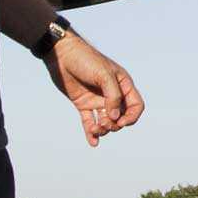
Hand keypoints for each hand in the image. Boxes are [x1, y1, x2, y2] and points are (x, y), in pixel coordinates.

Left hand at [44, 28, 141, 145]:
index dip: (132, 117)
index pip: (135, 106)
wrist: (62, 55)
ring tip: (94, 129)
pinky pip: (90, 121)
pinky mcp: (83, 104)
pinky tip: (92, 142)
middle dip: (114, 125)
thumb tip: (115, 117)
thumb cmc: (86, 59)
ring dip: (103, 129)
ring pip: (106, 121)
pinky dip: (91, 133)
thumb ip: (113, 96)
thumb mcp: (104, 75)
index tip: (120, 121)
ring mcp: (97, 100)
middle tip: (104, 124)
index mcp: (122, 85)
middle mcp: (112, 94)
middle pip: (121, 117)